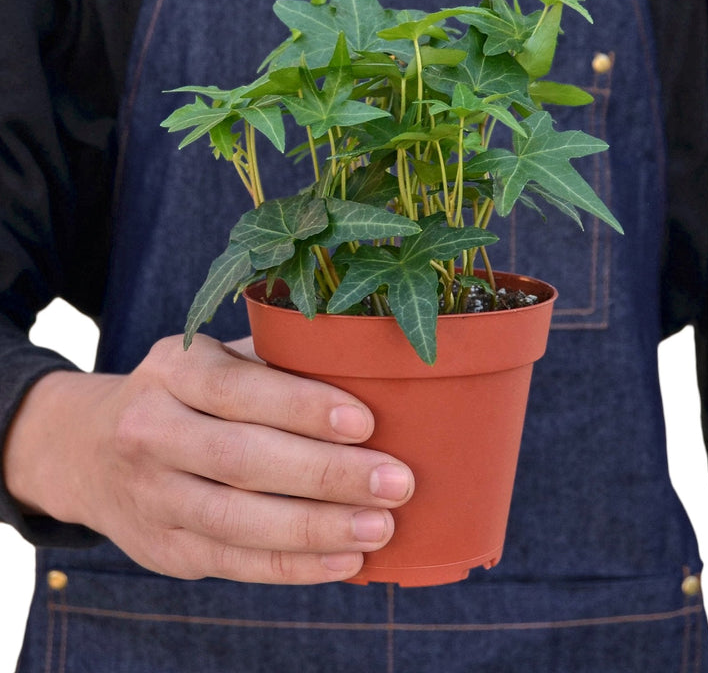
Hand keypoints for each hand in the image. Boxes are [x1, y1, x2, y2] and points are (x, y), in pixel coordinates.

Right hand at [3, 334, 413, 583]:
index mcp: (173, 370)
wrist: (92, 450)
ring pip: (238, 520)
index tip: (366, 423)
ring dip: (317, 528)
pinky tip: (346, 559)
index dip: (302, 408)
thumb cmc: (190, 395)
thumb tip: (376, 382)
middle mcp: (150, 430)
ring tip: (380, 527)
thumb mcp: (218, 361)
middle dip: (325, 474)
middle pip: (241, 458)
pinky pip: (234, 562)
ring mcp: (151, 496)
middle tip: (395, 482)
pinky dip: (294, 566)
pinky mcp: (164, 549)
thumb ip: (279, 367)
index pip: (238, 388)